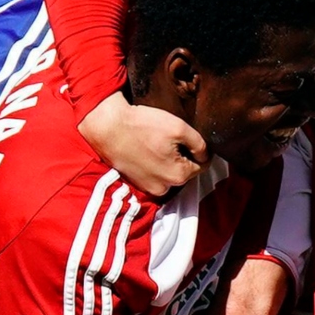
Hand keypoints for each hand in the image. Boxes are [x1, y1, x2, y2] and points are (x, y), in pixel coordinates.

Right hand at [80, 92, 205, 195]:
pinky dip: (154, 165)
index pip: (202, 165)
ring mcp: (149, 188)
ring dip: (168, 162)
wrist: (108, 128)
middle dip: (184, 156)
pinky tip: (147, 150)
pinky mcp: (136, 183)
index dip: (200, 150)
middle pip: (185, 171)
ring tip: (158, 144)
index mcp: (179, 175)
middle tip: (172, 139)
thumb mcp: (179, 128)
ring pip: (169, 174)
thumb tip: (206, 154)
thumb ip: (199, 144)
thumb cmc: (143, 126)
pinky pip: (154, 175)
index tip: (191, 138)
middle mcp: (165, 187)